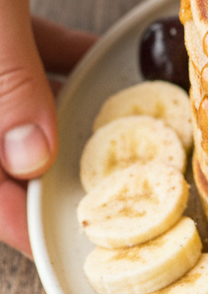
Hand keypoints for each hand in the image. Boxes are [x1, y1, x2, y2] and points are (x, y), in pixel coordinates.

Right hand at [0, 0, 94, 256]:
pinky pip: (12, 51)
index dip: (5, 214)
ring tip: (110, 134)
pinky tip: (99, 63)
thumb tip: (27, 158)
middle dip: (34, 169)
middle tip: (101, 192)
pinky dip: (52, 61)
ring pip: (1, 101)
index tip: (54, 243)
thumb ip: (2, 77)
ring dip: (51, 116)